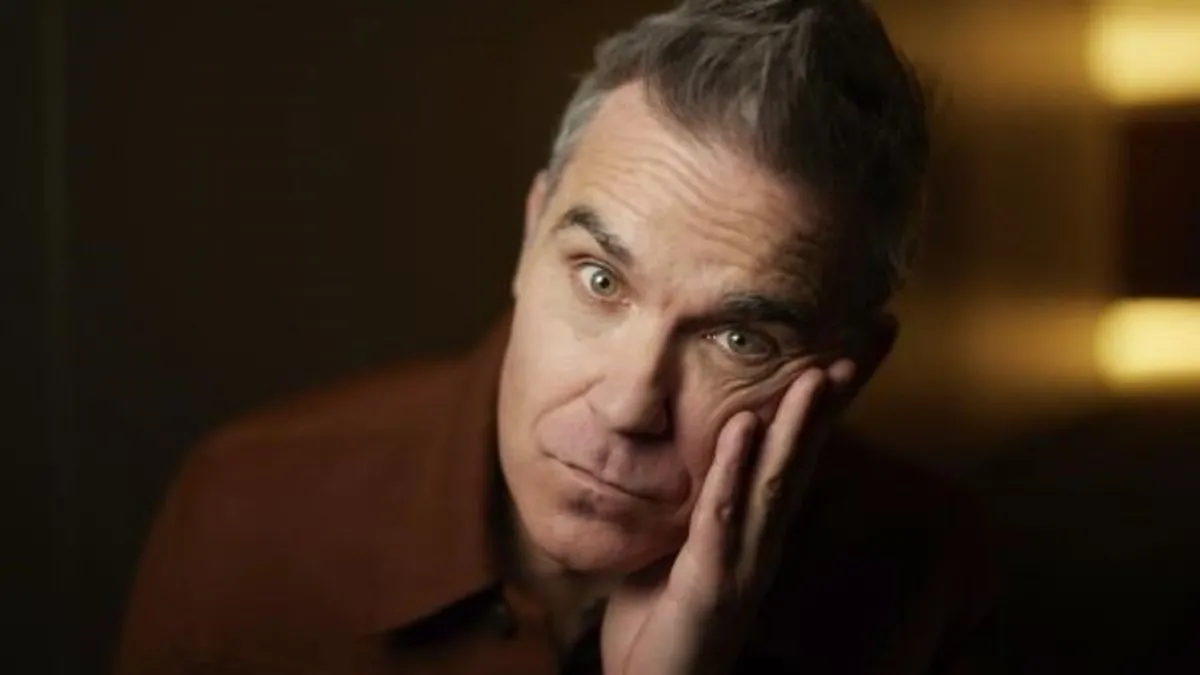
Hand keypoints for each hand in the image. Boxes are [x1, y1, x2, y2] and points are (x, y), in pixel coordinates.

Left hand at [601, 362, 853, 674]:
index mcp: (757, 529)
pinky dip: (734, 469)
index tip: (852, 348)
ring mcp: (745, 564)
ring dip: (797, 427)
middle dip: (833, 402)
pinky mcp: (711, 584)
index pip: (798, 455)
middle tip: (865, 341)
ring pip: (778, 482)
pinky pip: (724, 517)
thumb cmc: (663, 623)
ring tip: (816, 373)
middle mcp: (764, 542)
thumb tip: (691, 451)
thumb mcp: (678, 550)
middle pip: (805, 459)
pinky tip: (743, 426)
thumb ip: (697, 504)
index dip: (828, 405)